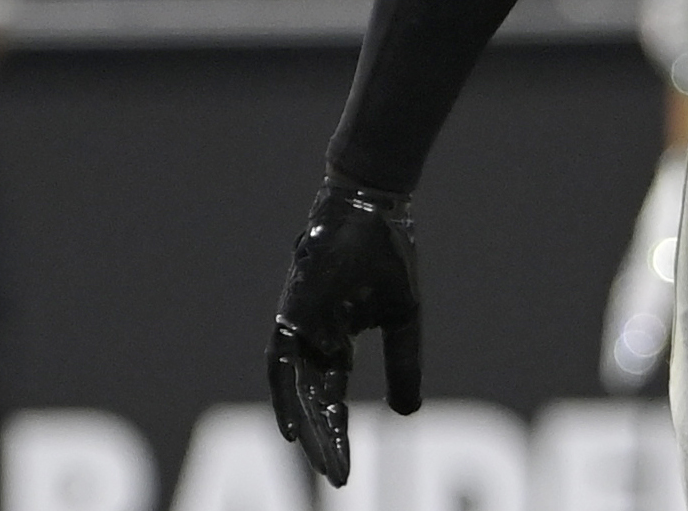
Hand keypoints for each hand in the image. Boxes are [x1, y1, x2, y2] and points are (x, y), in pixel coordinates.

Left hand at [268, 177, 421, 485]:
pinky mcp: (291, 315)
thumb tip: (405, 415)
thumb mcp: (404, 318)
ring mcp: (298, 328)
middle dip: (325, 442)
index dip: (339, 436)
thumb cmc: (387, 256)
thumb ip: (403, 364)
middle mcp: (312, 341)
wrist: (373, 208)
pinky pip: (281, 365)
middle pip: (312, 403)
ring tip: (324, 461)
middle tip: (339, 479)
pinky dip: (285, 397)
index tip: (346, 475)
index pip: (332, 400)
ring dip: (309, 427)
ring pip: (297, 391)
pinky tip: (291, 427)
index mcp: (337, 341)